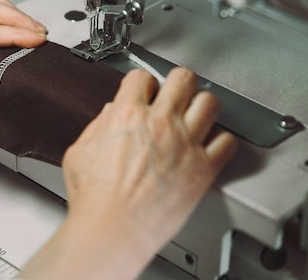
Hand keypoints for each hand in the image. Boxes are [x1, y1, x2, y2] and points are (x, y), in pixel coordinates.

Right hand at [20, 67, 236, 279]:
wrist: (111, 230)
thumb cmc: (94, 198)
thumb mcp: (80, 152)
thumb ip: (97, 127)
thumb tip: (109, 114)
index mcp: (127, 116)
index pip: (142, 77)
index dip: (142, 82)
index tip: (144, 90)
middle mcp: (160, 124)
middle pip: (183, 79)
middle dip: (177, 82)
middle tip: (176, 91)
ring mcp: (185, 144)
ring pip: (210, 103)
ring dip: (202, 105)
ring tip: (196, 113)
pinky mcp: (202, 169)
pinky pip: (227, 142)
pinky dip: (221, 140)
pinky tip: (211, 144)